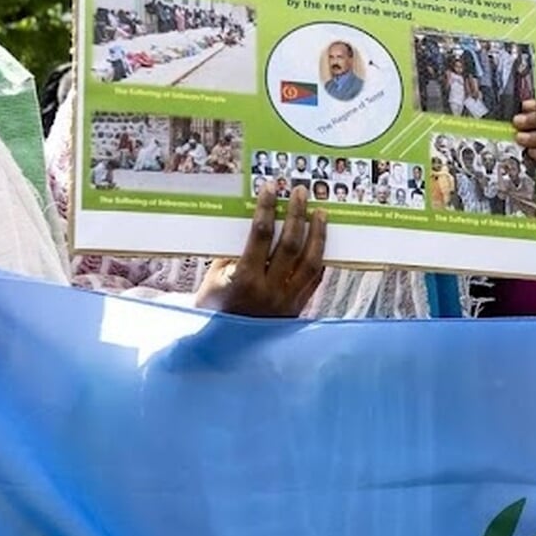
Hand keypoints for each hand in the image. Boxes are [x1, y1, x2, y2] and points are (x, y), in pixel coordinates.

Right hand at [195, 188, 325, 317]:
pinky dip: (319, 259)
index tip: (271, 188)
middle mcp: (269, 290)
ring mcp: (287, 301)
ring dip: (317, 234)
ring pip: (310, 262)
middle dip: (297, 215)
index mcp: (244, 279)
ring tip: (321, 212)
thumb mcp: (215, 277)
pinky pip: (314, 280)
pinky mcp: (297, 309)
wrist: (221, 348)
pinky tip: (322, 242)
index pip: (260, 236)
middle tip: (301, 191)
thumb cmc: (214, 307)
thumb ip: (234, 252)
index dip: (266, 209)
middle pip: (290, 245)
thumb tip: (254, 222)